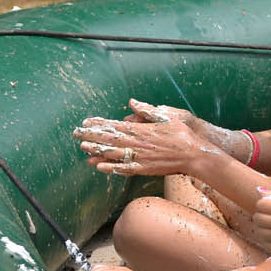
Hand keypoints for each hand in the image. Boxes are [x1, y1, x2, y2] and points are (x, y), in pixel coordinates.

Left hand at [73, 106, 213, 175]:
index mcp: (141, 129)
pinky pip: (124, 169)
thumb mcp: (166, 116)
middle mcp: (138, 143)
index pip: (114, 126)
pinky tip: (100, 167)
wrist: (194, 155)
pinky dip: (111, 168)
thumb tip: (131, 101)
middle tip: (76, 134)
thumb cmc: (181, 134)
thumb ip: (146, 109)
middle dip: (91, 136)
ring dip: (96, 151)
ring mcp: (140, 157)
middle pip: (109, 140)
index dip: (98, 124)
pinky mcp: (144, 169)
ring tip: (83, 148)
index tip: (85, 122)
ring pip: (113, 154)